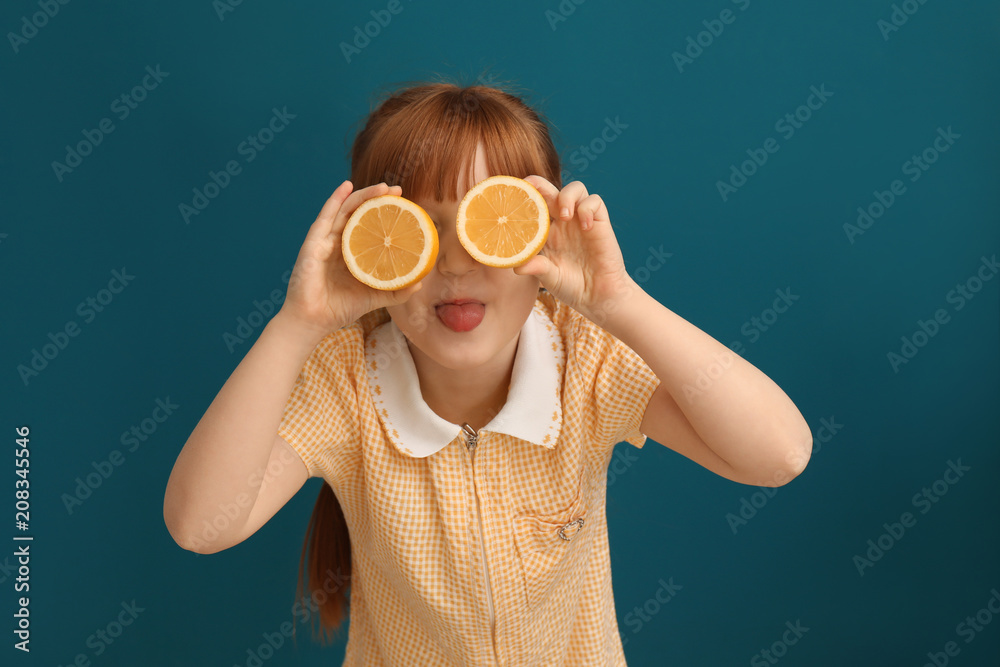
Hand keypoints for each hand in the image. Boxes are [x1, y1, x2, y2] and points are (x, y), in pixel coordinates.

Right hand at [277, 181, 423, 340]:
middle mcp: (339, 243)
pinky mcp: (314, 243)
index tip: (405, 204)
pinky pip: (325, 217)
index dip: (386, 212)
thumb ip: (396, 291)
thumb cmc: (340, 309)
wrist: (314, 321)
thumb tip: (419, 282)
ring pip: (345, 210)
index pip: (370, 225)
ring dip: (363, 195)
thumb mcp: (375, 297)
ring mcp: (326, 241)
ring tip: (382, 186)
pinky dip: (335, 199)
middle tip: (398, 190)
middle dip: (378, 198)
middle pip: (360, 212)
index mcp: (353, 252)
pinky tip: (346, 186)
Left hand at [515, 176, 637, 323]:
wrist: (598, 296)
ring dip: (567, 196)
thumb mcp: (549, 278)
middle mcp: (563, 222)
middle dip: (539, 184)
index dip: (524, 197)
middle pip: (550, 190)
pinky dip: (588, 209)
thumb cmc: (571, 286)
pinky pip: (595, 202)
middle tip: (530, 187)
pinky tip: (585, 227)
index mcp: (546, 231)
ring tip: (564, 216)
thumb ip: (536, 268)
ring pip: (576, 189)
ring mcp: (581, 220)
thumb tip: (516, 266)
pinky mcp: (599, 223)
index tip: (511, 193)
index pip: (533, 206)